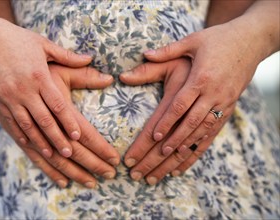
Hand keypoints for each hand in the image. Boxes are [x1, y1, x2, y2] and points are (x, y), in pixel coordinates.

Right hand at [0, 18, 91, 157]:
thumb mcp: (44, 45)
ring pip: (27, 126)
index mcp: (38, 76)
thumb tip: (90, 59)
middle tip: (70, 153)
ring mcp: (8, 98)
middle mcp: (23, 90)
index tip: (78, 135)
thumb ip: (68, 56)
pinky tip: (31, 146)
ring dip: (40, 142)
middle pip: (43, 120)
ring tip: (53, 154)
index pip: (57, 105)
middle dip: (57, 138)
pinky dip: (21, 136)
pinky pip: (11, 123)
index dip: (68, 121)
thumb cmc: (18, 41)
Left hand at [133, 22, 258, 158]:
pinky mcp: (230, 106)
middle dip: (174, 140)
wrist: (250, 41)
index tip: (155, 136)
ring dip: (187, 145)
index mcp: (201, 78)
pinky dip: (202, 143)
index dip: (167, 122)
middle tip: (160, 153)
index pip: (180, 105)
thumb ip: (167, 51)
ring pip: (204, 130)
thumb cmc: (218, 40)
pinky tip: (191, 153)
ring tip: (171, 158)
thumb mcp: (192, 41)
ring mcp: (224, 102)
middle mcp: (214, 93)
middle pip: (190, 122)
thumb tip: (145, 54)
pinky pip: (215, 130)